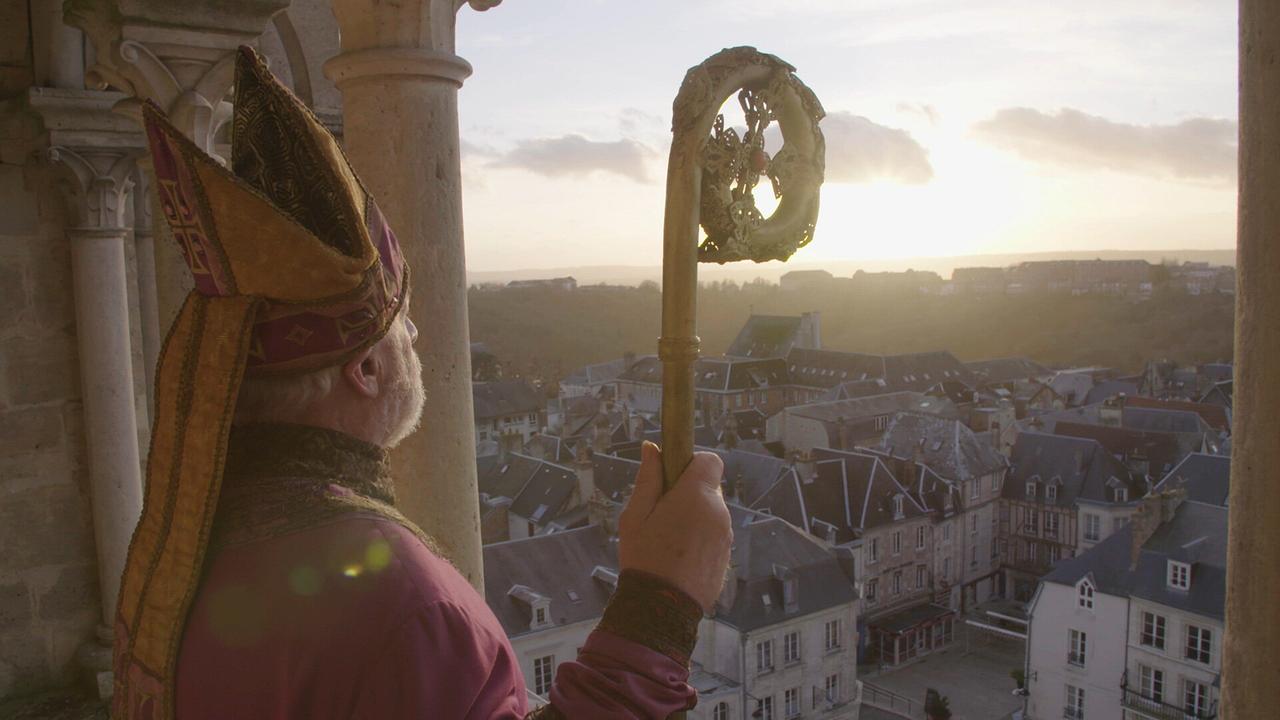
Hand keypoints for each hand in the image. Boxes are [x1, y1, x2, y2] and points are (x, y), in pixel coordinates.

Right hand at [618, 442, 732, 610]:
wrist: (661, 609)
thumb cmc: (645, 559)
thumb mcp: (636, 515)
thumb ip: (648, 478)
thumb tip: (652, 449)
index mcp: (696, 496)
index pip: (710, 460)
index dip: (692, 462)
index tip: (673, 475)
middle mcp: (719, 513)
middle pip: (710, 487)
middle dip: (690, 492)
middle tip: (663, 512)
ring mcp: (726, 536)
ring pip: (713, 512)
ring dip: (695, 516)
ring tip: (669, 539)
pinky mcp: (726, 556)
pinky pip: (715, 535)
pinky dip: (701, 537)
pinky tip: (679, 555)